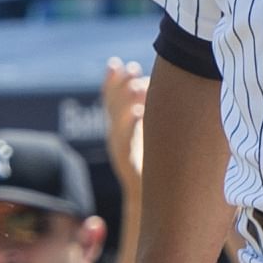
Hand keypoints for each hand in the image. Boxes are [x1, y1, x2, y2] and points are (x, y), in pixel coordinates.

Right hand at [102, 55, 149, 194]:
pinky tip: (140, 112)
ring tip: (138, 87)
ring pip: (117, 120)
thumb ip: (145, 112)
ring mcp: (119, 149)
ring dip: (126, 101)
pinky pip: (126, 140)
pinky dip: (132, 125)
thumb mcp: (148, 134)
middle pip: (111, 105)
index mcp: (117, 127)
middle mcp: (114, 136)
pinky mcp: (127, 162)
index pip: (108, 98)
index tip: (116, 64)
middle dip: (119, 85)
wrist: (149, 199)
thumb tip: (150, 85)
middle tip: (132, 70)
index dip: (110, 80)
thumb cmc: (154, 163)